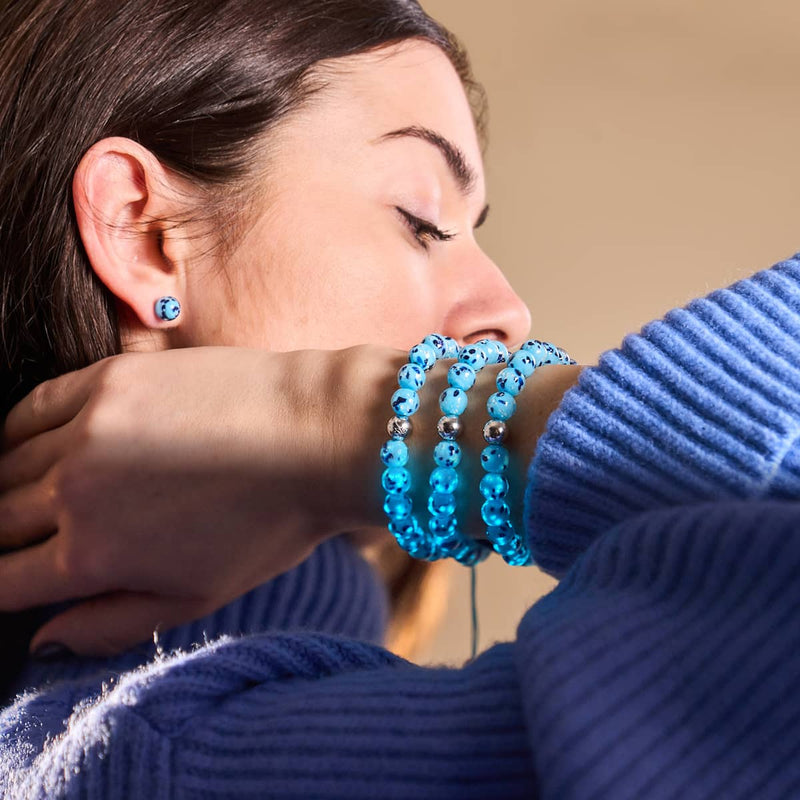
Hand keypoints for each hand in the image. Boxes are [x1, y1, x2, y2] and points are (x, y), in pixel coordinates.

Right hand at [0, 345, 395, 656]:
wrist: (317, 434)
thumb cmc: (271, 523)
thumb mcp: (198, 596)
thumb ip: (113, 624)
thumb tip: (43, 641)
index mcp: (93, 556)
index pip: (3, 580)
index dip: (0, 584)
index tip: (12, 576)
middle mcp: (74, 491)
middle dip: (2, 537)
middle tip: (24, 536)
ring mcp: (86, 428)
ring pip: (5, 464)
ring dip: (7, 485)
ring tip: (26, 493)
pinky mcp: (106, 379)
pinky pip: (29, 405)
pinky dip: (13, 430)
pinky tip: (26, 443)